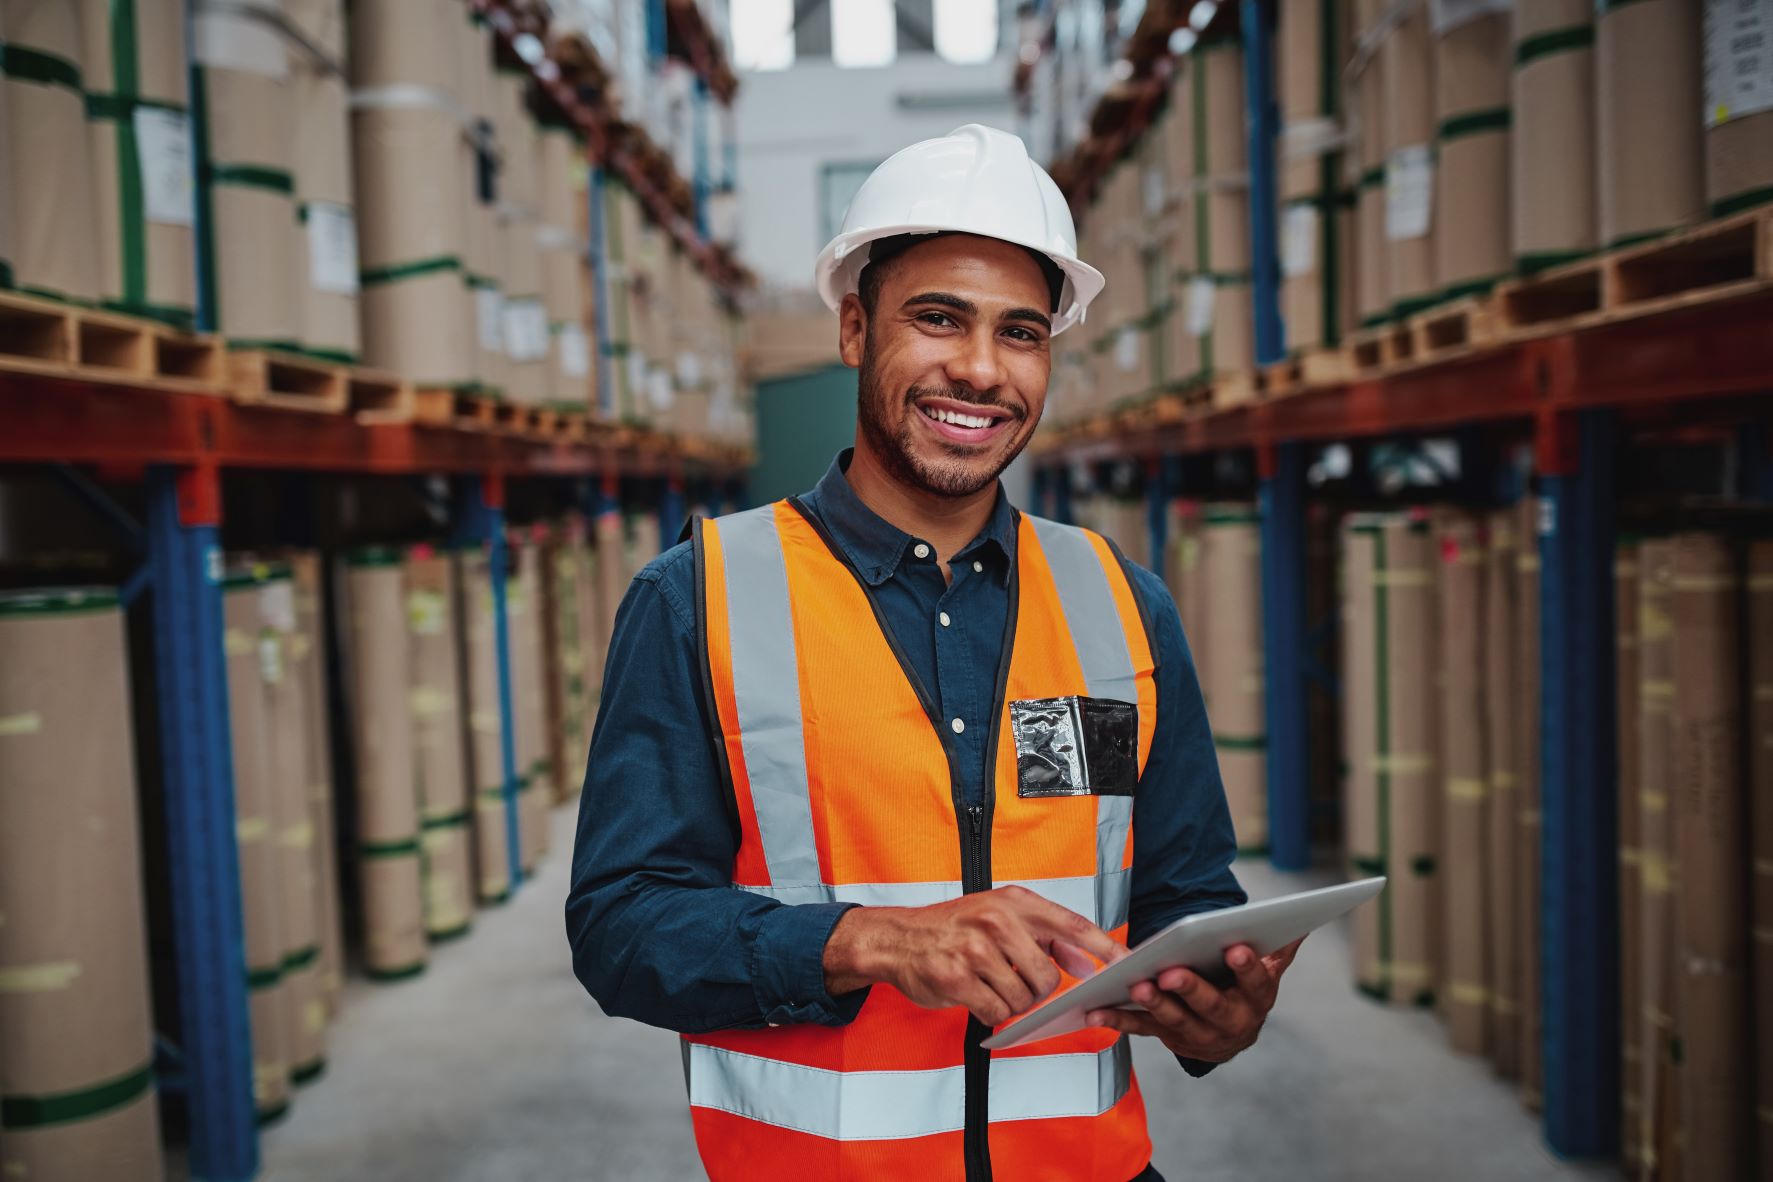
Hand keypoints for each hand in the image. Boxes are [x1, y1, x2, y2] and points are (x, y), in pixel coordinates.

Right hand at [823, 886, 1125, 1026]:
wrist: (898, 938)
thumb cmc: (953, 927)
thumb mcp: (1001, 916)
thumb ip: (1047, 936)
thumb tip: (1087, 961)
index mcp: (1015, 901)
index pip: (1072, 924)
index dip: (1105, 948)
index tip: (1129, 964)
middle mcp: (997, 920)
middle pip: (1047, 975)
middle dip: (1037, 988)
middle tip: (1015, 980)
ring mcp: (976, 949)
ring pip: (1022, 998)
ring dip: (1010, 1002)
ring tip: (989, 984)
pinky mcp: (957, 978)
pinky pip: (996, 1012)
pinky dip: (991, 1012)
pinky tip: (976, 995)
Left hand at [1084, 938, 1303, 1062]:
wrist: (1229, 1036)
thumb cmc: (1245, 991)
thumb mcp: (1266, 972)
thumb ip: (1279, 948)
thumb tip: (1301, 923)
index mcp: (1257, 1000)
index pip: (1256, 983)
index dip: (1246, 967)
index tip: (1235, 947)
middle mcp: (1230, 1022)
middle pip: (1211, 1006)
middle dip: (1191, 989)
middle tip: (1172, 972)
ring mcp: (1197, 1034)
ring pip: (1175, 1020)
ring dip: (1155, 1004)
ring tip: (1137, 984)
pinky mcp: (1168, 1037)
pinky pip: (1142, 1029)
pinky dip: (1119, 1021)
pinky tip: (1098, 1011)